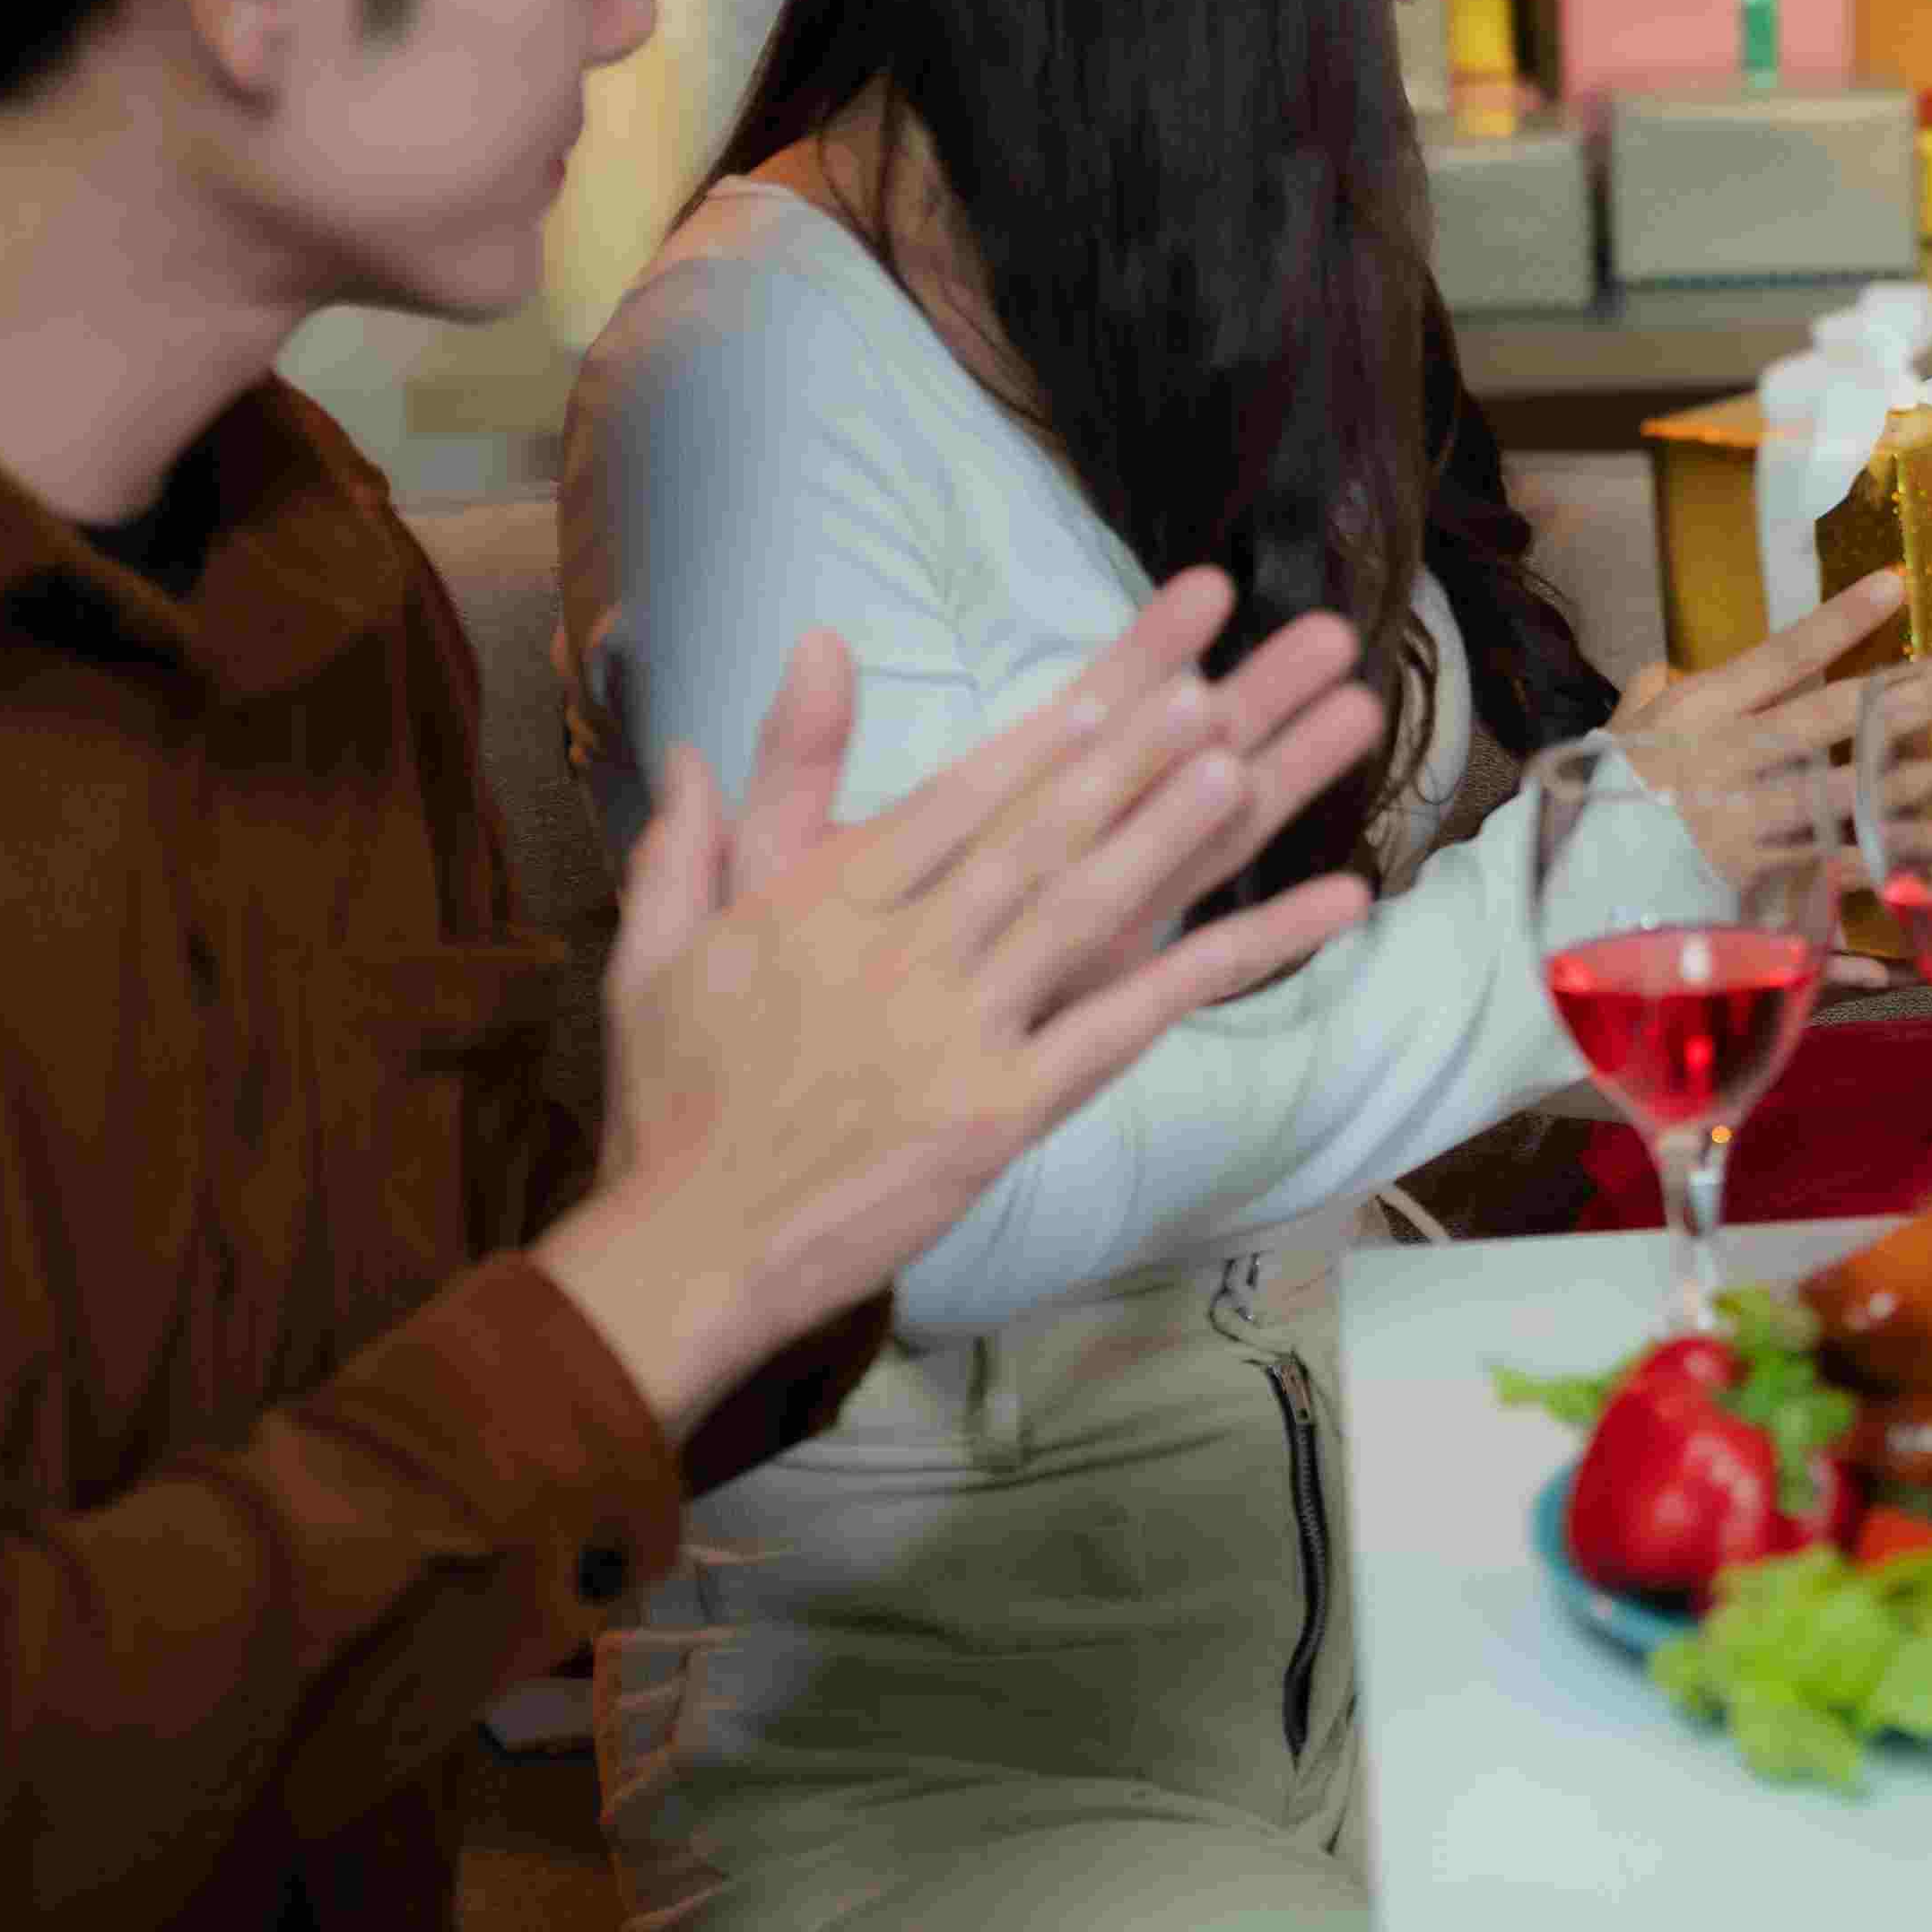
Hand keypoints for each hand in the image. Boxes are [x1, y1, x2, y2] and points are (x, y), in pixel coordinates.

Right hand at [551, 571, 1387, 1424]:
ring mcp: (955, 1033)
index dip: (1044, 742)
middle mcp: (898, 953)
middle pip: (1033, 839)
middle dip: (1125, 763)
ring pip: (1081, 915)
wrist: (685, 1246)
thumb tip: (688, 744)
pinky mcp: (1000, 1113)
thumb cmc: (672, 1101)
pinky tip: (1275, 937)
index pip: (953, 800)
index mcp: (822, 905)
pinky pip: (1118, 1030)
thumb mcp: (656, 950)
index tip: (1119, 685)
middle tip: (1211, 693)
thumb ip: (690, 838)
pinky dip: (1207, 976)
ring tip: (1243, 770)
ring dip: (1166, 839)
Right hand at [1603, 565, 1909, 889]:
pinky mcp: (1754, 881)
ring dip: (1908, 783)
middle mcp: (1728, 760)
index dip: (1841, 619)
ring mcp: (1744, 823)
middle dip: (1899, 700)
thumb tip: (1663, 668)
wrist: (1573, 885)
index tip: (1894, 585)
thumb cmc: (1597, 802)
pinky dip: (1878, 869)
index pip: (1782, 654)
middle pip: (1828, 721)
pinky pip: (1829, 871)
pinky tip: (1928, 861)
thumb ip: (1647, 697)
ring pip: (1843, 796)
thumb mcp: (1617, 735)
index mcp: (1699, 711)